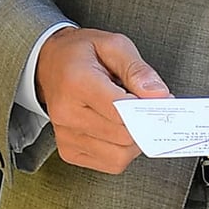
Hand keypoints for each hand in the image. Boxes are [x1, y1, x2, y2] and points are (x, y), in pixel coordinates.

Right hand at [34, 26, 169, 173]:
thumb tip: (158, 94)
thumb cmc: (80, 54)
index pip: (121, 111)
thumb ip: (138, 69)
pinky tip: (117, 130)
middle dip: (143, 125)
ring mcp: (66, 135)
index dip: (147, 110)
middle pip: (124, 137)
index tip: (159, 102)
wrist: (49, 64)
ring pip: (119, 157)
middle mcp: (67, 113)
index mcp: (77, 82)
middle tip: (146, 107)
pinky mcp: (68, 151)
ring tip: (129, 118)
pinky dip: (121, 150)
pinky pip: (110, 163)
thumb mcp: (113, 44)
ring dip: (134, 141)